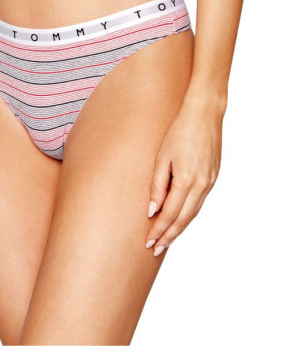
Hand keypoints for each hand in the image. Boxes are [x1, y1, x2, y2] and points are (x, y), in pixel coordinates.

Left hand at [145, 97, 223, 255]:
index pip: (170, 214)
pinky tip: (180, 218)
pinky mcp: (213, 176)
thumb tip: (152, 210)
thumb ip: (157, 185)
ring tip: (166, 239)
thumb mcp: (162, 157)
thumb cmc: (179, 131)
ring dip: (180, 228)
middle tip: (156, 248)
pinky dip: (189, 214)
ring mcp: (210, 181)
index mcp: (186, 180)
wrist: (205, 114)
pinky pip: (200, 202)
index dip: (159, 230)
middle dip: (169, 236)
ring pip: (194, 213)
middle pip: (184, 219)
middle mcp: (201, 185)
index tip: (149, 242)